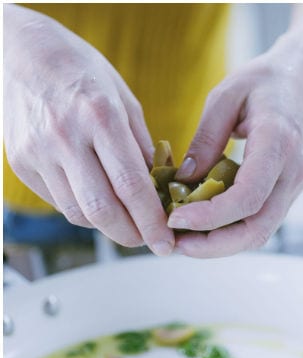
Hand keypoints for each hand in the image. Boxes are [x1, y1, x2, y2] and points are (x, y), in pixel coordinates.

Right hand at [3, 6, 172, 254]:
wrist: (17, 49)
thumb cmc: (81, 73)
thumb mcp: (123, 99)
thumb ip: (143, 148)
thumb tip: (163, 193)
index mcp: (99, 116)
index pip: (132, 186)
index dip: (152, 223)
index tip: (166, 244)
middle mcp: (64, 135)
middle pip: (102, 210)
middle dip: (131, 236)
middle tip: (148, 240)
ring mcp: (37, 150)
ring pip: (79, 213)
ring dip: (108, 227)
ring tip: (126, 222)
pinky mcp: (19, 161)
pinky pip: (59, 203)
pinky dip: (83, 211)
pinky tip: (97, 201)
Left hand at [167, 19, 302, 257]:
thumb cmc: (265, 82)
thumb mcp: (225, 97)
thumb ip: (206, 139)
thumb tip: (183, 181)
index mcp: (278, 143)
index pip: (248, 198)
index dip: (210, 217)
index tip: (175, 218)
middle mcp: (293, 173)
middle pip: (257, 229)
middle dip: (215, 245)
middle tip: (178, 244)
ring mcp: (295, 187)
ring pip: (260, 233)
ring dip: (222, 244)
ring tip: (186, 240)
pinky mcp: (288, 192)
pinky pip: (261, 221)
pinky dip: (232, 231)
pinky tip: (205, 226)